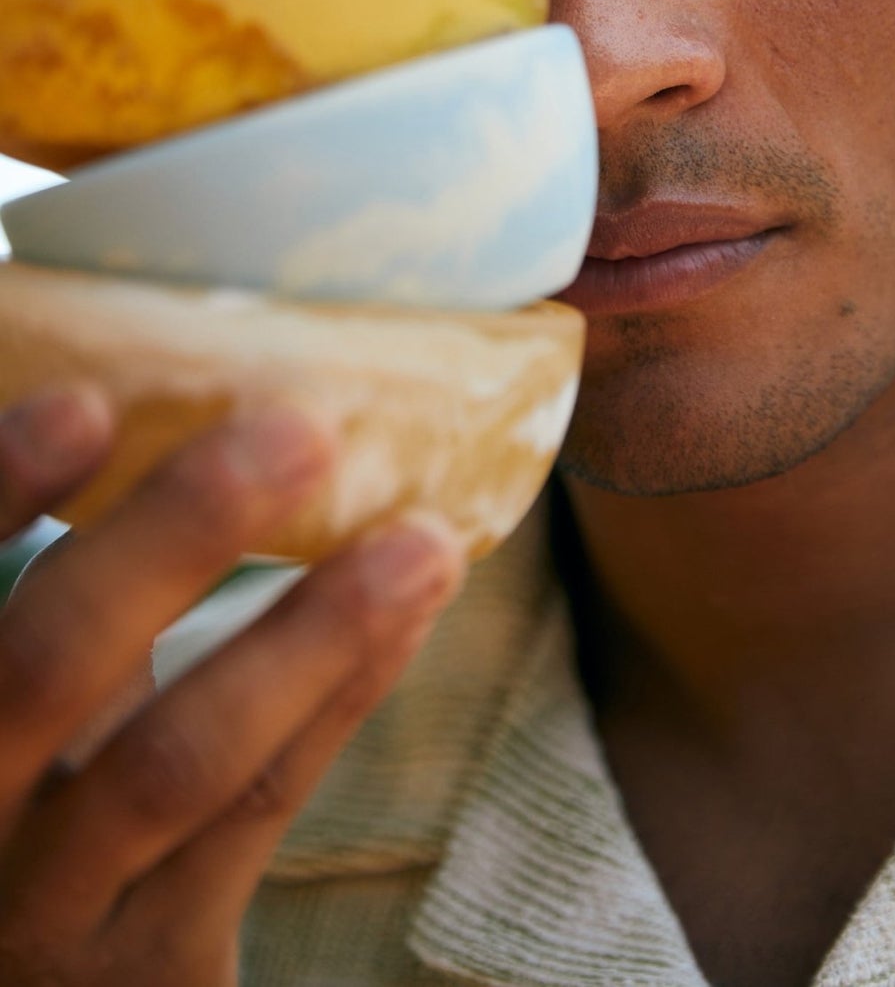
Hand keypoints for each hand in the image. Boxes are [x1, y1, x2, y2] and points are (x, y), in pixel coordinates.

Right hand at [0, 385, 463, 984]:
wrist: (36, 976)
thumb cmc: (22, 799)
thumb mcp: (15, 697)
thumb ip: (65, 586)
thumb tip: (134, 397)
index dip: (0, 489)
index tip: (86, 403)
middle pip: (41, 668)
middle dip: (173, 539)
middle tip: (297, 433)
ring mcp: (42, 910)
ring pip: (174, 760)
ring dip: (311, 636)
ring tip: (420, 542)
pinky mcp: (149, 966)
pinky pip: (258, 810)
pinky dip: (339, 697)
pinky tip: (409, 614)